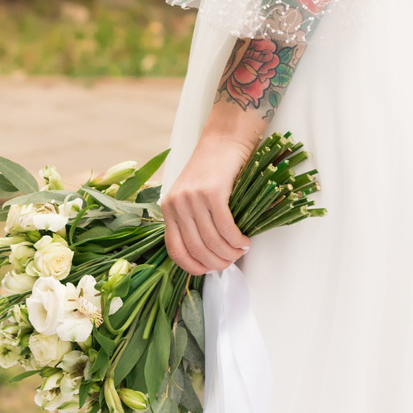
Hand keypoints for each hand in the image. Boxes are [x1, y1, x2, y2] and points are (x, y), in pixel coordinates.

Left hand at [161, 116, 255, 275]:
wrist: (224, 140)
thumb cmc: (212, 170)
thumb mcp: (193, 197)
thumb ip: (194, 222)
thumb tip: (208, 256)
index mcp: (168, 208)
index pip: (174, 249)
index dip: (192, 266)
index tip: (208, 271)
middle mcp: (176, 204)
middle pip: (196, 248)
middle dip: (216, 262)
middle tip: (231, 262)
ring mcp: (192, 198)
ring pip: (212, 240)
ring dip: (230, 253)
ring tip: (241, 251)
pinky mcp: (212, 192)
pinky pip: (225, 227)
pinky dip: (237, 239)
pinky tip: (245, 241)